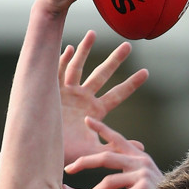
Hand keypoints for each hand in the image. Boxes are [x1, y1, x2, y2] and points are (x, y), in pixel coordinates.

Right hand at [60, 30, 148, 165]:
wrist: (42, 154)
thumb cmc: (68, 154)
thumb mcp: (94, 151)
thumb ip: (115, 146)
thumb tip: (141, 150)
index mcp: (95, 111)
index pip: (117, 95)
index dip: (131, 84)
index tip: (146, 72)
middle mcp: (83, 98)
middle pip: (102, 75)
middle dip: (115, 61)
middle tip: (128, 46)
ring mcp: (67, 93)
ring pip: (78, 68)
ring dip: (85, 50)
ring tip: (93, 33)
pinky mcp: (51, 92)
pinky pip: (57, 72)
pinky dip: (63, 61)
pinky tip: (70, 48)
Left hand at [64, 116, 161, 188]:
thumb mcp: (143, 179)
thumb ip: (128, 174)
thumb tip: (104, 182)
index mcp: (139, 156)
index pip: (117, 139)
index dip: (102, 128)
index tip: (86, 119)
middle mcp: (141, 161)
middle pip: (106, 157)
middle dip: (84, 162)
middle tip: (68, 168)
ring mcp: (143, 174)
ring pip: (109, 181)